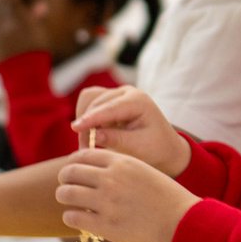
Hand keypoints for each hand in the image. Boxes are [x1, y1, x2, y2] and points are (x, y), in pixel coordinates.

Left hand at [56, 149, 198, 241]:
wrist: (182, 223)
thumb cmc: (167, 199)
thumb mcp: (145, 171)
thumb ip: (121, 168)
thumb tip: (97, 171)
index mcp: (122, 162)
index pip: (84, 154)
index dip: (74, 162)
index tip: (74, 170)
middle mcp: (111, 179)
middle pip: (71, 172)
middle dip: (65, 178)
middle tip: (66, 186)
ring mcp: (106, 202)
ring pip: (66, 193)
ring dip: (64, 196)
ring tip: (69, 202)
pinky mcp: (104, 225)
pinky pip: (73, 217)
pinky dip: (71, 216)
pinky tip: (77, 218)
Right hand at [72, 86, 190, 176]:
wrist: (165, 149)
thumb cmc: (156, 149)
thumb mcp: (138, 148)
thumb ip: (116, 140)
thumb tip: (93, 135)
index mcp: (139, 101)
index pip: (109, 108)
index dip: (91, 118)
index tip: (75, 129)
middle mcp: (128, 93)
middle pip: (95, 102)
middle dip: (86, 124)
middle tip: (84, 149)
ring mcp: (118, 94)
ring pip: (89, 99)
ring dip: (84, 119)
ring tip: (88, 143)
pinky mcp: (110, 101)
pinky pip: (89, 103)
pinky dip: (87, 118)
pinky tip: (92, 135)